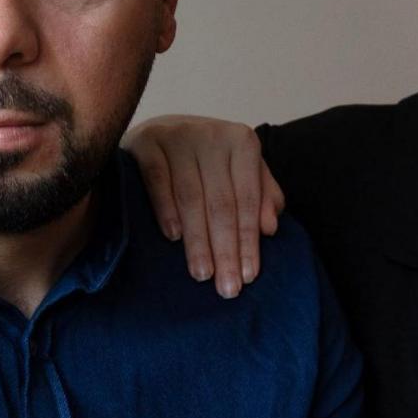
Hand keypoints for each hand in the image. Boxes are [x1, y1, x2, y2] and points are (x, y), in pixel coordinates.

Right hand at [124, 114, 283, 298]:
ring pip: (190, 197)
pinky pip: (157, 180)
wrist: (160, 130)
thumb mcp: (240, 172)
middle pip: (221, 202)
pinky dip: (165, 209)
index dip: (248, 240)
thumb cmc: (207, 160)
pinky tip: (173, 237)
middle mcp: (211, 134)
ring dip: (197, 240)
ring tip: (202, 274)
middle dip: (225, 249)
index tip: (248, 276)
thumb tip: (270, 228)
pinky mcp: (146, 141)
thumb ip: (261, 196)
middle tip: (226, 287)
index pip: (247, 199)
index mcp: (241, 141)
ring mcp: (177, 135)